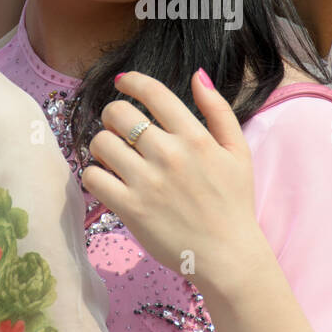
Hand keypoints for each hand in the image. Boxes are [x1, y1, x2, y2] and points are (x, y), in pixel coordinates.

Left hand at [80, 69, 270, 296]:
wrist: (229, 256)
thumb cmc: (234, 203)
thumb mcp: (238, 151)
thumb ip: (218, 110)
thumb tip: (197, 75)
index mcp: (194, 137)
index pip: (152, 92)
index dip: (131, 81)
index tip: (123, 83)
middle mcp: (169, 154)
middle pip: (118, 114)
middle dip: (113, 115)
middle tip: (118, 129)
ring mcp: (147, 182)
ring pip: (101, 143)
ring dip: (102, 146)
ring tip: (113, 157)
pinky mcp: (130, 209)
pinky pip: (93, 177)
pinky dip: (94, 175)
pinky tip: (108, 181)